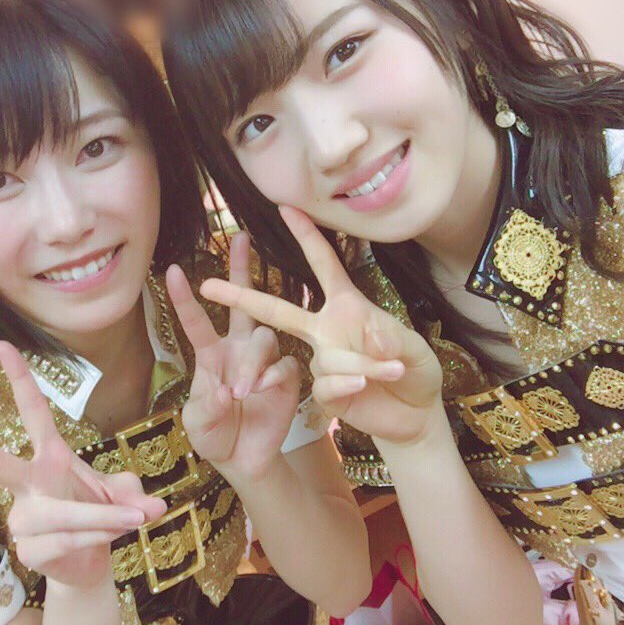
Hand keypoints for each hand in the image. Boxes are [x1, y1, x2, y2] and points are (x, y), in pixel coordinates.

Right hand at [0, 341, 166, 589]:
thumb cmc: (99, 515)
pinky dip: (100, 536)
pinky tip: (108, 539)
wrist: (90, 564)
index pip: (33, 412)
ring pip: (64, 515)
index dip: (20, 378)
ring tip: (135, 519)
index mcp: (50, 457)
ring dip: (106, 517)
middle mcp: (29, 486)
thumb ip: (135, 493)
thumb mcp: (123, 495)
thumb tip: (152, 506)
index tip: (2, 344)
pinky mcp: (28, 550)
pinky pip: (69, 540)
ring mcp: (23, 519)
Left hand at [167, 233, 300, 482]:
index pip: (197, 321)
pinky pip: (284, 365)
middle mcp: (239, 349)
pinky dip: (271, 377)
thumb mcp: (198, 423)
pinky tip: (262, 392)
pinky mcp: (288, 377)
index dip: (185, 298)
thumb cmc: (214, 435)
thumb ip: (207, 406)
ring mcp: (265, 361)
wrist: (244, 459)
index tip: (174, 271)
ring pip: (263, 338)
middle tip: (241, 238)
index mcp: (212, 355)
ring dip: (252, 363)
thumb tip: (224, 390)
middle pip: (243, 303)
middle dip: (242, 269)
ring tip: (242, 392)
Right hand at [199, 207, 442, 445]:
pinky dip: (347, 384)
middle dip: (241, 295)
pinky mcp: (324, 392)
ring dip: (360, 365)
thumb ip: (393, 339)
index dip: (306, 236)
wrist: (416, 416)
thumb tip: (370, 337)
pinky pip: (324, 384)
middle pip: (277, 309)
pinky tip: (365, 387)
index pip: (323, 265)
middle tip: (206, 285)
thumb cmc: (416, 372)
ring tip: (392, 371)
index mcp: (347, 307)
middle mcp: (326, 330)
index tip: (286, 208)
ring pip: (324, 357)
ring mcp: (322, 361)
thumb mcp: (414, 349)